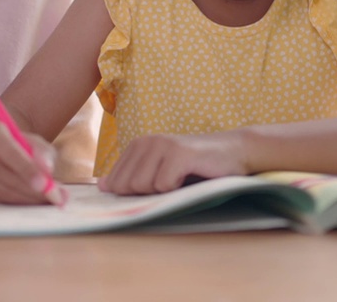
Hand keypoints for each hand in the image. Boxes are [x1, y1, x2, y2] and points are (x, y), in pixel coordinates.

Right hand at [0, 113, 57, 203]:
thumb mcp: (33, 140)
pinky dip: (16, 203)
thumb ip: (43, 152)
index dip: (28, 170)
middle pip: (5, 176)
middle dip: (33, 190)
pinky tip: (29, 199)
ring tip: (48, 198)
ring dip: (28, 199)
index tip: (45, 184)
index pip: (9, 153)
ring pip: (2, 192)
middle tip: (57, 197)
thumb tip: (48, 172)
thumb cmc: (16, 142)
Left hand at [98, 132, 246, 194]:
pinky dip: (177, 190)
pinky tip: (189, 177)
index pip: (115, 182)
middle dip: (148, 194)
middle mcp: (146, 142)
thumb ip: (132, 177)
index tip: (156, 187)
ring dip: (164, 192)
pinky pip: (164, 186)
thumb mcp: (160, 172)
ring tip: (181, 179)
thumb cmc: (196, 167)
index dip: (134, 194)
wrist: (233, 152)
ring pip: (143, 186)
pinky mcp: (179, 153)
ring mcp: (162, 145)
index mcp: (137, 145)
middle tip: (171, 184)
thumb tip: (103, 187)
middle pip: (127, 187)